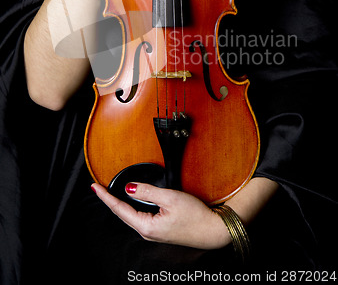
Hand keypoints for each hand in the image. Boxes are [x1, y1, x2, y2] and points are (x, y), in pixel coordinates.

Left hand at [91, 182, 230, 249]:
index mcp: (146, 227)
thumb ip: (148, 192)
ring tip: (110, 192)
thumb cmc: (196, 216)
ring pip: (131, 215)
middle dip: (109, 200)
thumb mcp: (170, 198)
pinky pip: (141, 216)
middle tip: (98, 188)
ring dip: (121, 203)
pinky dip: (132, 206)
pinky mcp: (160, 229)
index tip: (94, 187)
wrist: (213, 230)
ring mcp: (153, 232)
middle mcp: (147, 232)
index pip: (119, 209)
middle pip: (123, 213)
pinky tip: (131, 201)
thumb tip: (129, 188)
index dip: (106, 197)